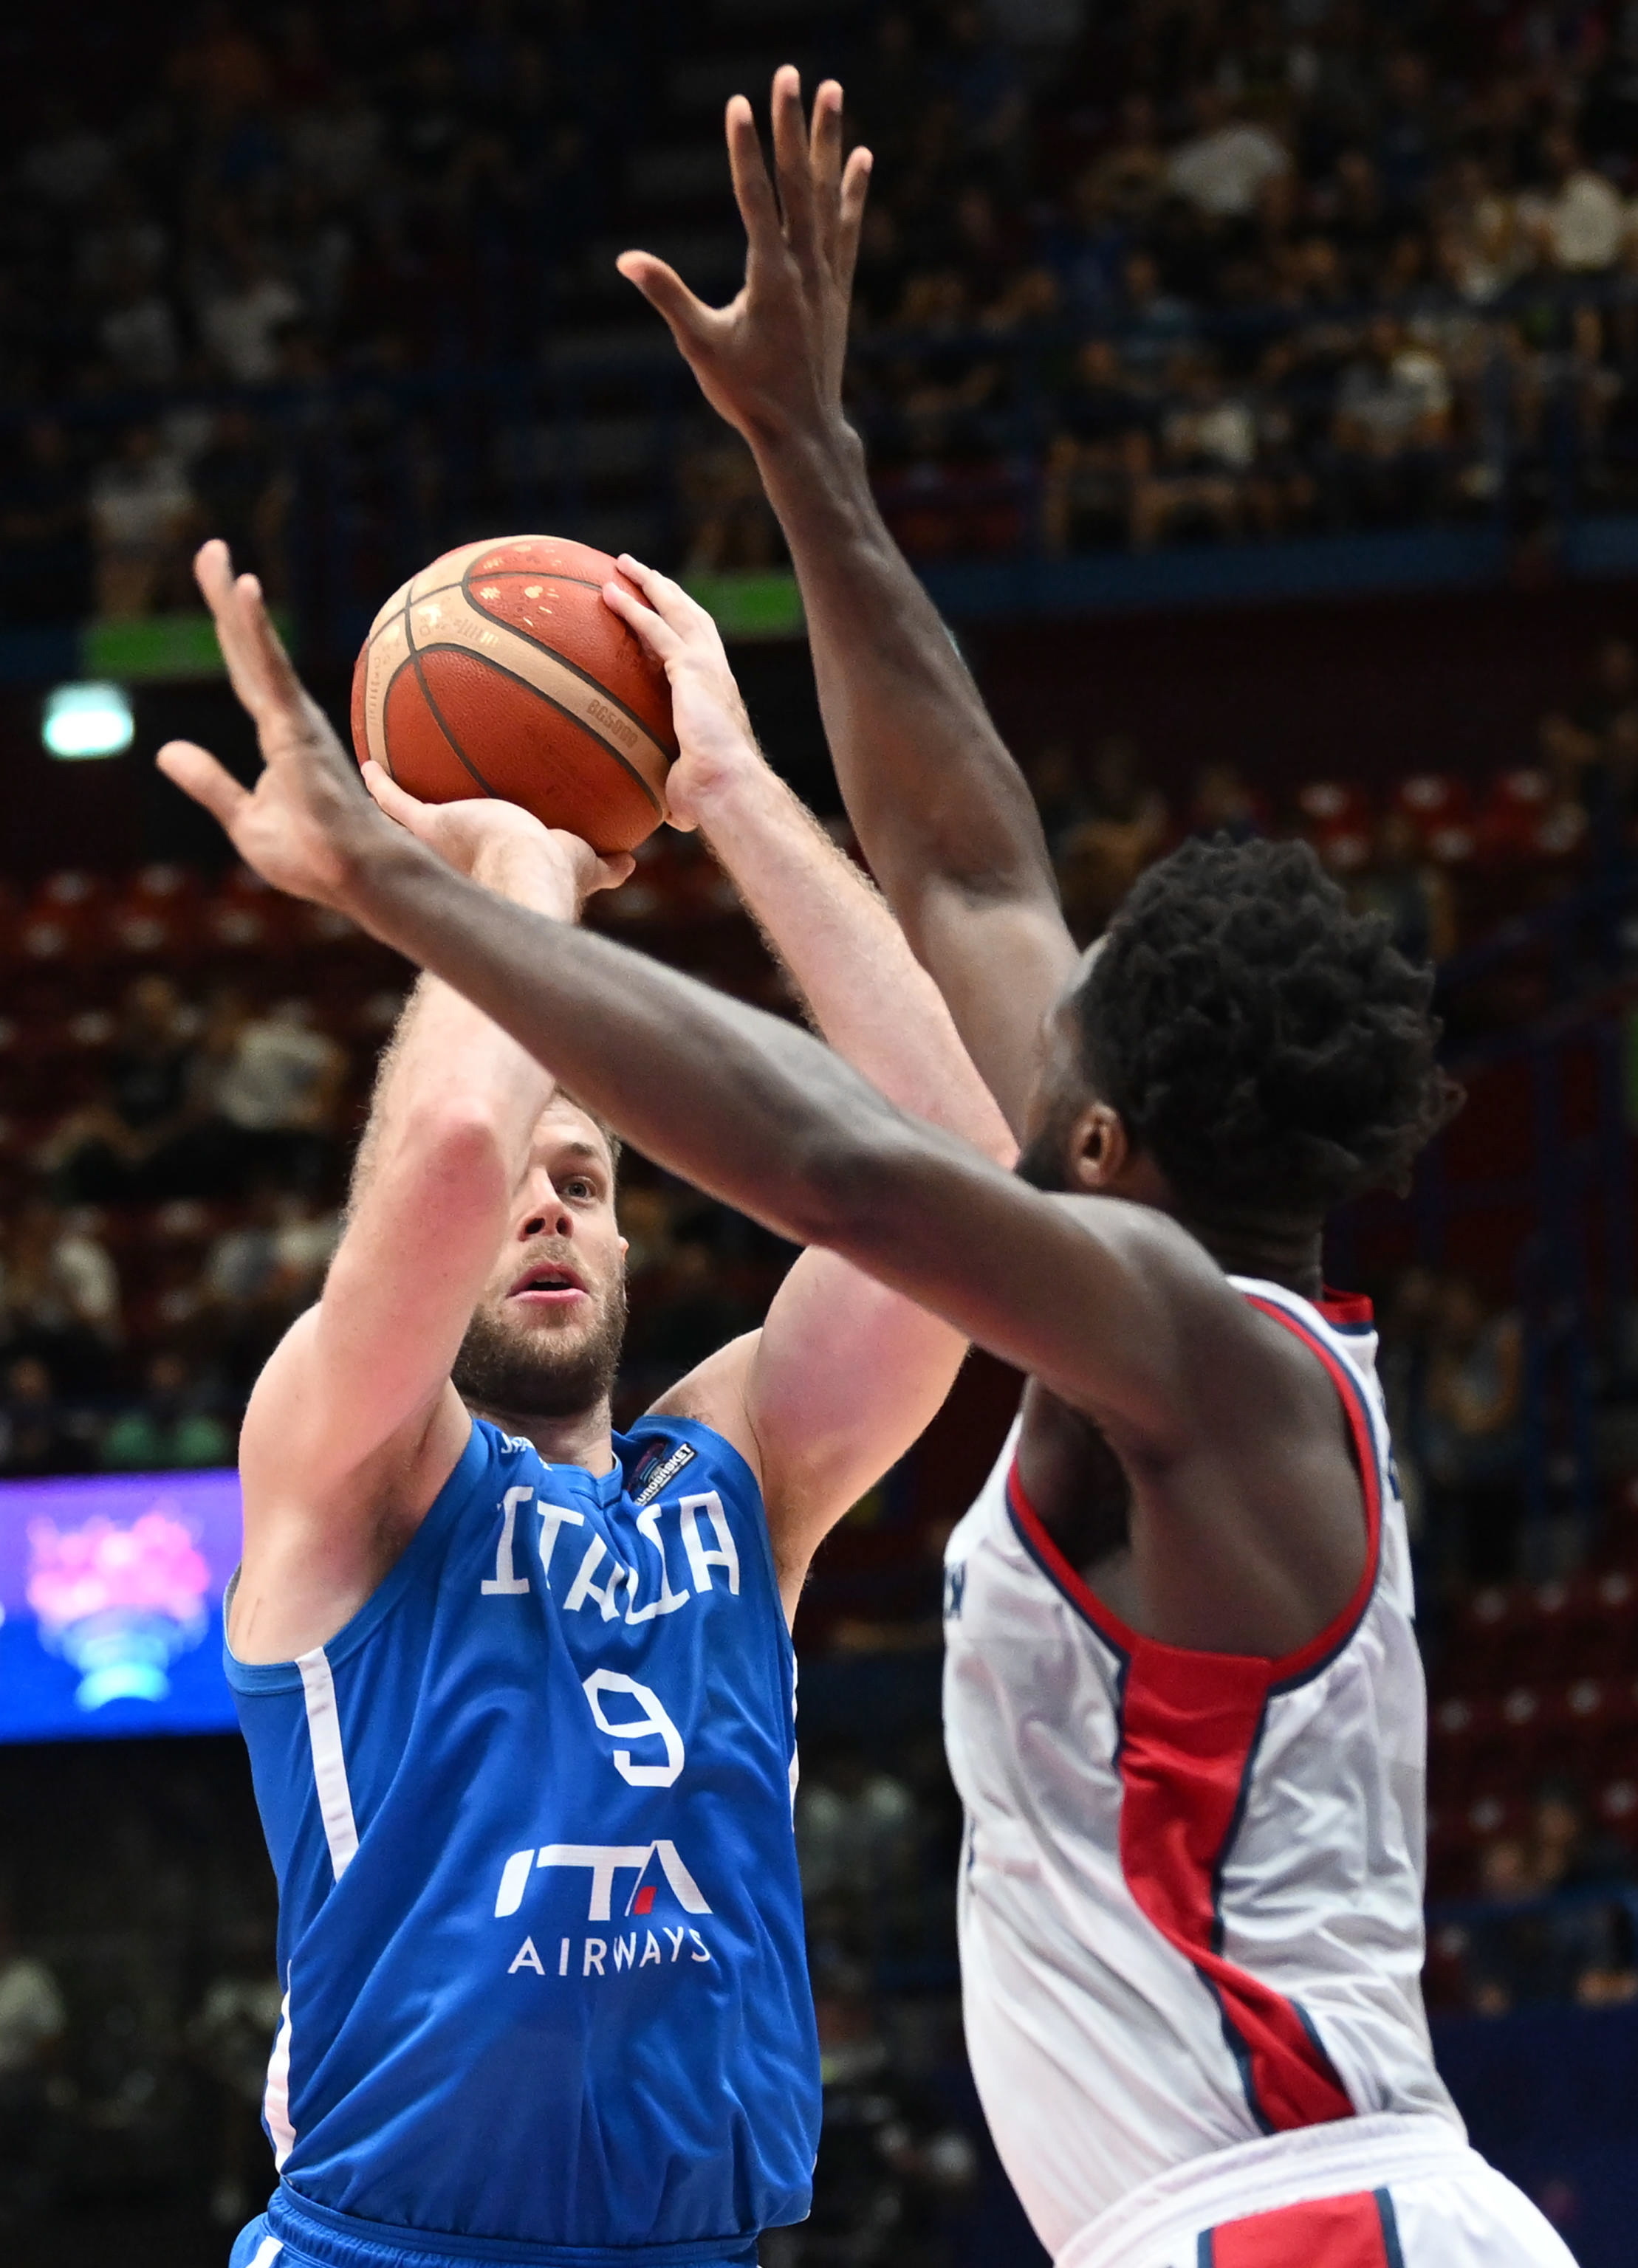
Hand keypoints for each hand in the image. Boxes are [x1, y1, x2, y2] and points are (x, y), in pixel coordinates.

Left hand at [157, 541, 395, 912]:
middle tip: (209, 548)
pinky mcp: (295, 728)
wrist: (351, 879)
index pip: (245, 670)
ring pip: (257, 649)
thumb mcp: (242, 818)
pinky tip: (244, 592)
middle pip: (247, 647)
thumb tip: (166, 749)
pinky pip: (270, 669)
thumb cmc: (312, 856)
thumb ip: (207, 780)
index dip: (230, 628)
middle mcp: (288, 717)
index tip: (220, 584)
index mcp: (277, 734)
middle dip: (225, 598)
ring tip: (216, 556)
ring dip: (235, 602)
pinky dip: (256, 629)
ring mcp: (294, 720)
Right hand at [360, 765, 631, 912]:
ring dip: (397, 810)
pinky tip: (369, 764)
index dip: (480, 852)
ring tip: (382, 787)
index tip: (477, 843)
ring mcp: (442, 846)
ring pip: (409, 828)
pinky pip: (394, 802)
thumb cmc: (557, 872)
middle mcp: (464, 864)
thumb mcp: (586, 863)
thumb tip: (633, 863)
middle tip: (430, 813)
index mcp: (498, 867)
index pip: (484, 860)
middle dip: (436, 836)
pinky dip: (381, 784)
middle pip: (444, 850)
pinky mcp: (427, 826)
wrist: (528, 872)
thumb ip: (605, 864)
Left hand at [601, 556, 760, 830]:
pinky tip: (609, 594)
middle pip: (691, 617)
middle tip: (639, 571)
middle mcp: (716, 673)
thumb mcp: (686, 786)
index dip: (681, 625)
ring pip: (677, 611)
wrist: (729, 789)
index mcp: (717, 695)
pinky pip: (656, 630)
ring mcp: (707, 667)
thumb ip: (676, 786)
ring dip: (651, 585)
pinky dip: (634, 608)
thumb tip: (668, 817)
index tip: (661, 609)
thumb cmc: (710, 799)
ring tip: (624, 565)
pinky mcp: (692, 670)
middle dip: (666, 591)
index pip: (699, 649)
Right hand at [616, 66, 870, 449]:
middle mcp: (806, 269)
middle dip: (791, 125)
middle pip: (797, 182)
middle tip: (790, 72)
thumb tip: (627, 260)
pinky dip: (853, 193)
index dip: (746, 150)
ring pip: (827, 195)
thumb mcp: (700, 346)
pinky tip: (860, 157)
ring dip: (827, 141)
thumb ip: (667, 296)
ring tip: (831, 90)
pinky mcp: (839, 289)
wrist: (803, 433)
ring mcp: (827, 277)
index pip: (757, 199)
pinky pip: (848, 228)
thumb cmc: (748, 395)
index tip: (740, 103)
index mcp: (770, 279)